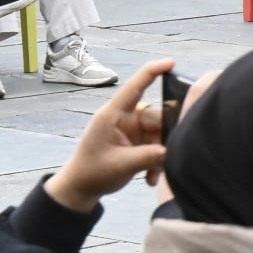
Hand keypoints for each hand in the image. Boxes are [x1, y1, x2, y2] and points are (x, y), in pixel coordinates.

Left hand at [43, 59, 173, 212]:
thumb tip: (174, 150)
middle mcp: (124, 119)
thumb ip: (149, 157)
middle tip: (170, 154)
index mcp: (113, 116)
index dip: (153, 72)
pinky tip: (151, 178)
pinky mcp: (136, 143)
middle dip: (166, 136)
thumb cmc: (91, 173)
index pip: (134, 87)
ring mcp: (131, 131)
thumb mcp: (120, 166)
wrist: (79, 190)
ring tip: (155, 175)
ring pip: (159, 133)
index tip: (171, 62)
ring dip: (161, 154)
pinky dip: (157, 161)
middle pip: (156, 116)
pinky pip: (156, 146)